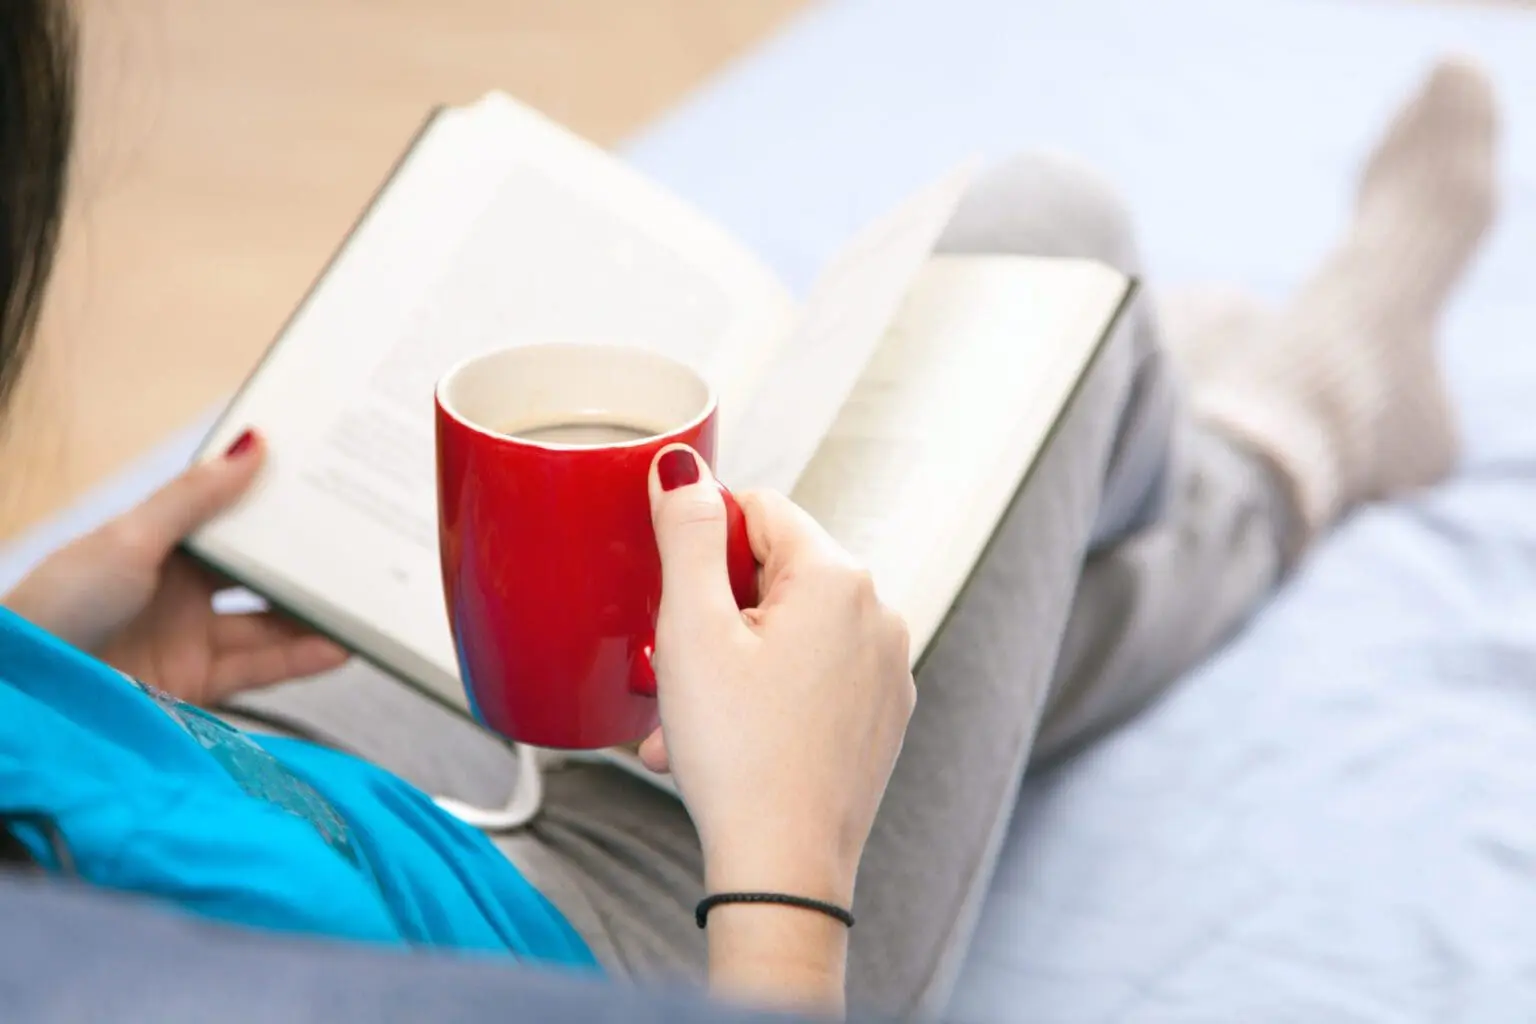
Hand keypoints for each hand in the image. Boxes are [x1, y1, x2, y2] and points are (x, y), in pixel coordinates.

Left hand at [2, 429, 347, 705]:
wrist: (28, 690)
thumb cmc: (65, 603)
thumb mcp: (131, 539)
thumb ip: (196, 499)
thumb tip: (254, 442)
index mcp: (159, 545)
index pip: (230, 521)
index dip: (275, 509)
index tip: (328, 492)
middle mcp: (179, 590)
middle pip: (257, 576)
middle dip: (307, 565)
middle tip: (364, 550)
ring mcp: (190, 639)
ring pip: (267, 624)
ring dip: (313, 616)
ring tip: (364, 603)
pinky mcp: (198, 684)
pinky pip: (260, 669)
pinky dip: (301, 660)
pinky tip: (339, 648)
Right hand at [641, 445, 914, 1010]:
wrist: (783, 869)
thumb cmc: (737, 753)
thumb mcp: (691, 628)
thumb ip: (687, 534)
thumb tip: (682, 467)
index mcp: (838, 577)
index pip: (758, 511)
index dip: (703, 544)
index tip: (671, 594)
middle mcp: (879, 613)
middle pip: (775, 573)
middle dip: (713, 614)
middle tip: (672, 668)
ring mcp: (887, 668)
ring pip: (790, 632)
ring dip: (730, 662)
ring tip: (686, 722)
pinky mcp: (881, 714)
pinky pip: (814, 677)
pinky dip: (767, 695)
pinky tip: (725, 741)